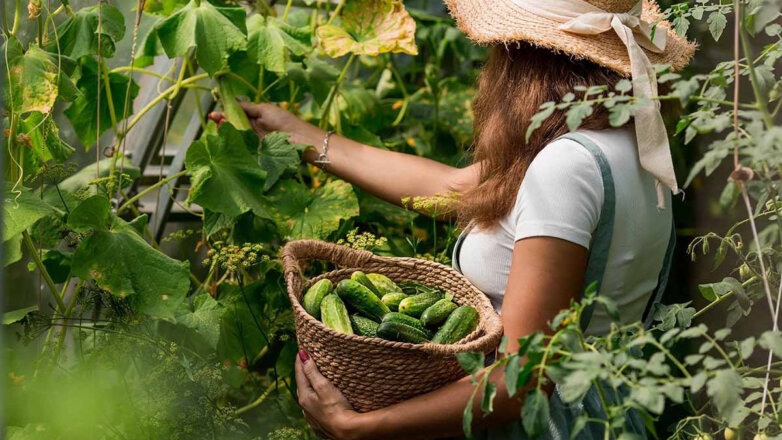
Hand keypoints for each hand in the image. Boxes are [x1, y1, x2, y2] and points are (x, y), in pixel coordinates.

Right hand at [208, 102, 324, 145]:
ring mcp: (252, 139)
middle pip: (232, 124)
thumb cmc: (283, 120)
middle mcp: (252, 128)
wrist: (297, 138)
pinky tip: (224, 134)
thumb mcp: (264, 110)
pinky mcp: (254, 149)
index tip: (215, 111)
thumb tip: (233, 101)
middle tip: (214, 117)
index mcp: (255, 116)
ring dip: (224, 129)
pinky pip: (240, 144)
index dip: (225, 112)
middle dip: (221, 120)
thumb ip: (247, 107)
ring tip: (219, 123)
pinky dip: (231, 140)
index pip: (236, 113)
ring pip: (234, 134)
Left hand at [295, 350, 367, 439]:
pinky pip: (313, 406)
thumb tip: (301, 355)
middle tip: (307, 359)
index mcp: (304, 396)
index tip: (301, 348)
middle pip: (302, 384)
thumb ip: (312, 371)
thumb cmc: (336, 408)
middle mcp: (305, 407)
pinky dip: (314, 397)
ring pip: (307, 396)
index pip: (299, 373)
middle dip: (303, 371)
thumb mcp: (323, 386)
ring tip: (313, 376)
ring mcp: (312, 416)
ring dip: (309, 385)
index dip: (300, 360)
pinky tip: (318, 398)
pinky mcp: (319, 423)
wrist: (346, 432)